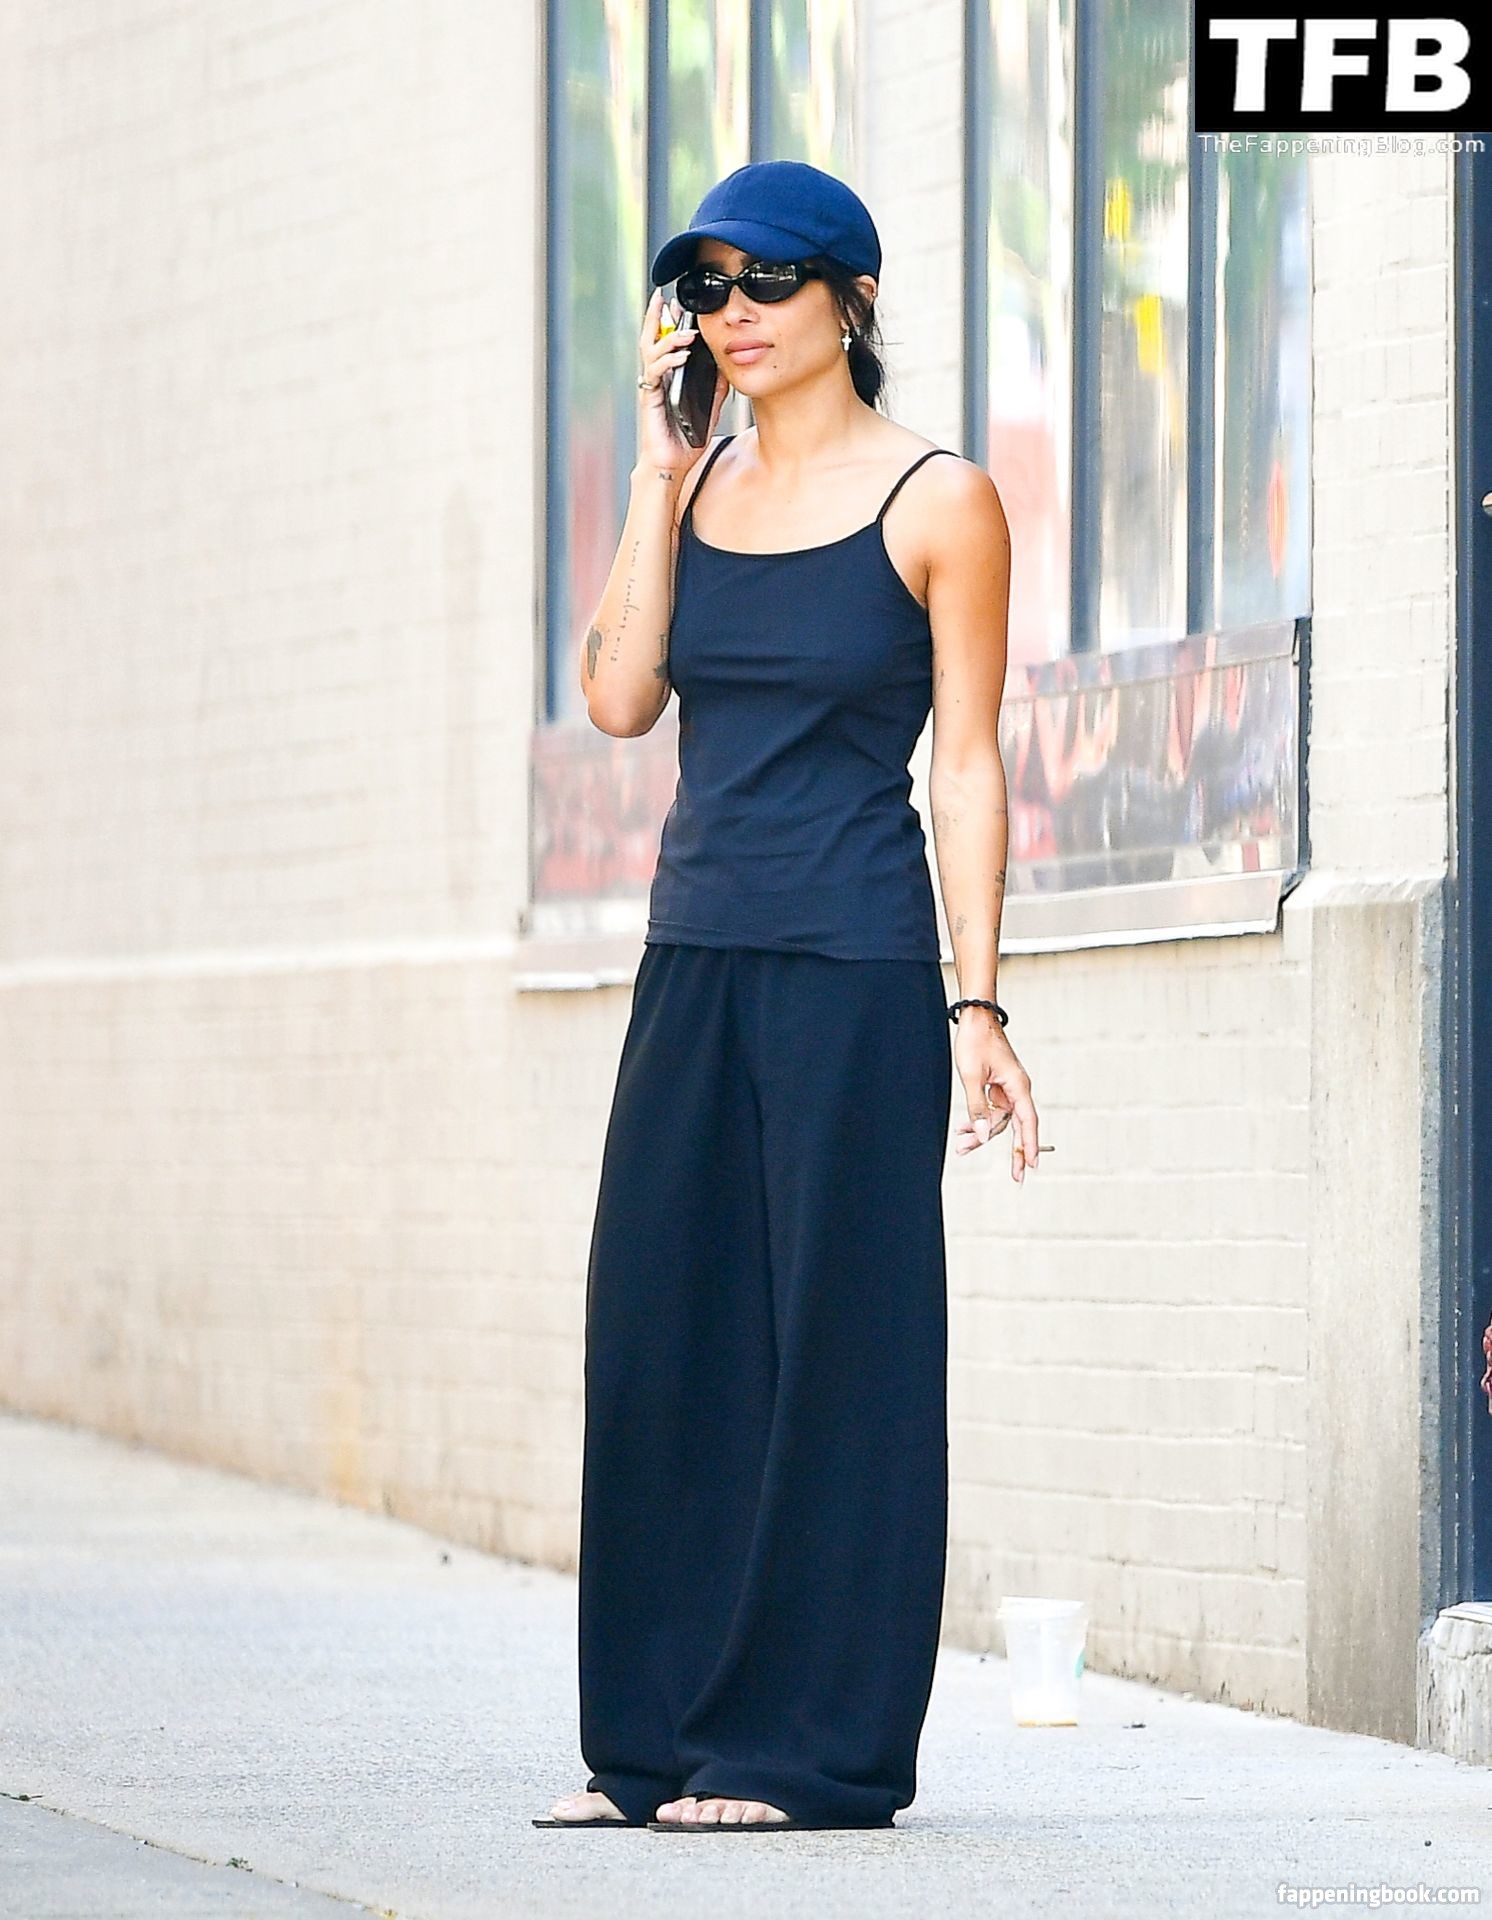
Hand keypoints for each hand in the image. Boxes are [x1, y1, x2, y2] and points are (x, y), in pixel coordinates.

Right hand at [636, 288, 728, 470]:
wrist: (671, 464)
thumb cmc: (685, 440)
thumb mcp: (708, 410)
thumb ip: (715, 390)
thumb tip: (727, 371)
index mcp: (667, 377)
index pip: (664, 342)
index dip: (669, 322)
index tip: (678, 304)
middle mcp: (655, 378)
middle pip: (650, 338)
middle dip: (656, 316)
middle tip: (664, 296)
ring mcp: (650, 387)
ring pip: (651, 351)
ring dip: (668, 338)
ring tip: (686, 331)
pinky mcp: (649, 398)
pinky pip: (655, 373)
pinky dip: (668, 361)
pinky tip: (682, 356)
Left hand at [951, 1012, 1039, 1182]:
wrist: (975, 1018)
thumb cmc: (975, 1042)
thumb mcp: (971, 1077)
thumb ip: (976, 1108)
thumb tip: (979, 1135)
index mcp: (1018, 1086)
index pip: (1028, 1122)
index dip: (1030, 1145)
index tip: (1033, 1165)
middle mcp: (1017, 1090)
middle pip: (1016, 1126)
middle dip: (1013, 1151)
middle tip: (1017, 1178)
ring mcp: (1008, 1089)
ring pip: (999, 1120)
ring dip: (980, 1133)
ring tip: (960, 1147)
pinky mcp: (998, 1087)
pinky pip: (991, 1110)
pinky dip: (977, 1119)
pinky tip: (962, 1131)